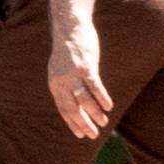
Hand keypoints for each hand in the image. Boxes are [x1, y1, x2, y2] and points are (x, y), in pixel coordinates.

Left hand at [44, 15, 114, 142]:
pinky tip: (108, 106)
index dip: (72, 123)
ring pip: (84, 99)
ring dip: (94, 113)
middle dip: (83, 123)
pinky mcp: (85, 67)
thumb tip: (77, 102)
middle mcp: (61, 82)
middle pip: (72, 108)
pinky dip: (102, 98)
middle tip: (93, 135)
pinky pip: (94, 87)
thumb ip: (67, 85)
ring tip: (103, 122)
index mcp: (54, 84)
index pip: (63, 109)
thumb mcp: (61, 70)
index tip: (80, 134)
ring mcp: (73, 75)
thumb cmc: (68, 51)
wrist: (69, 28)